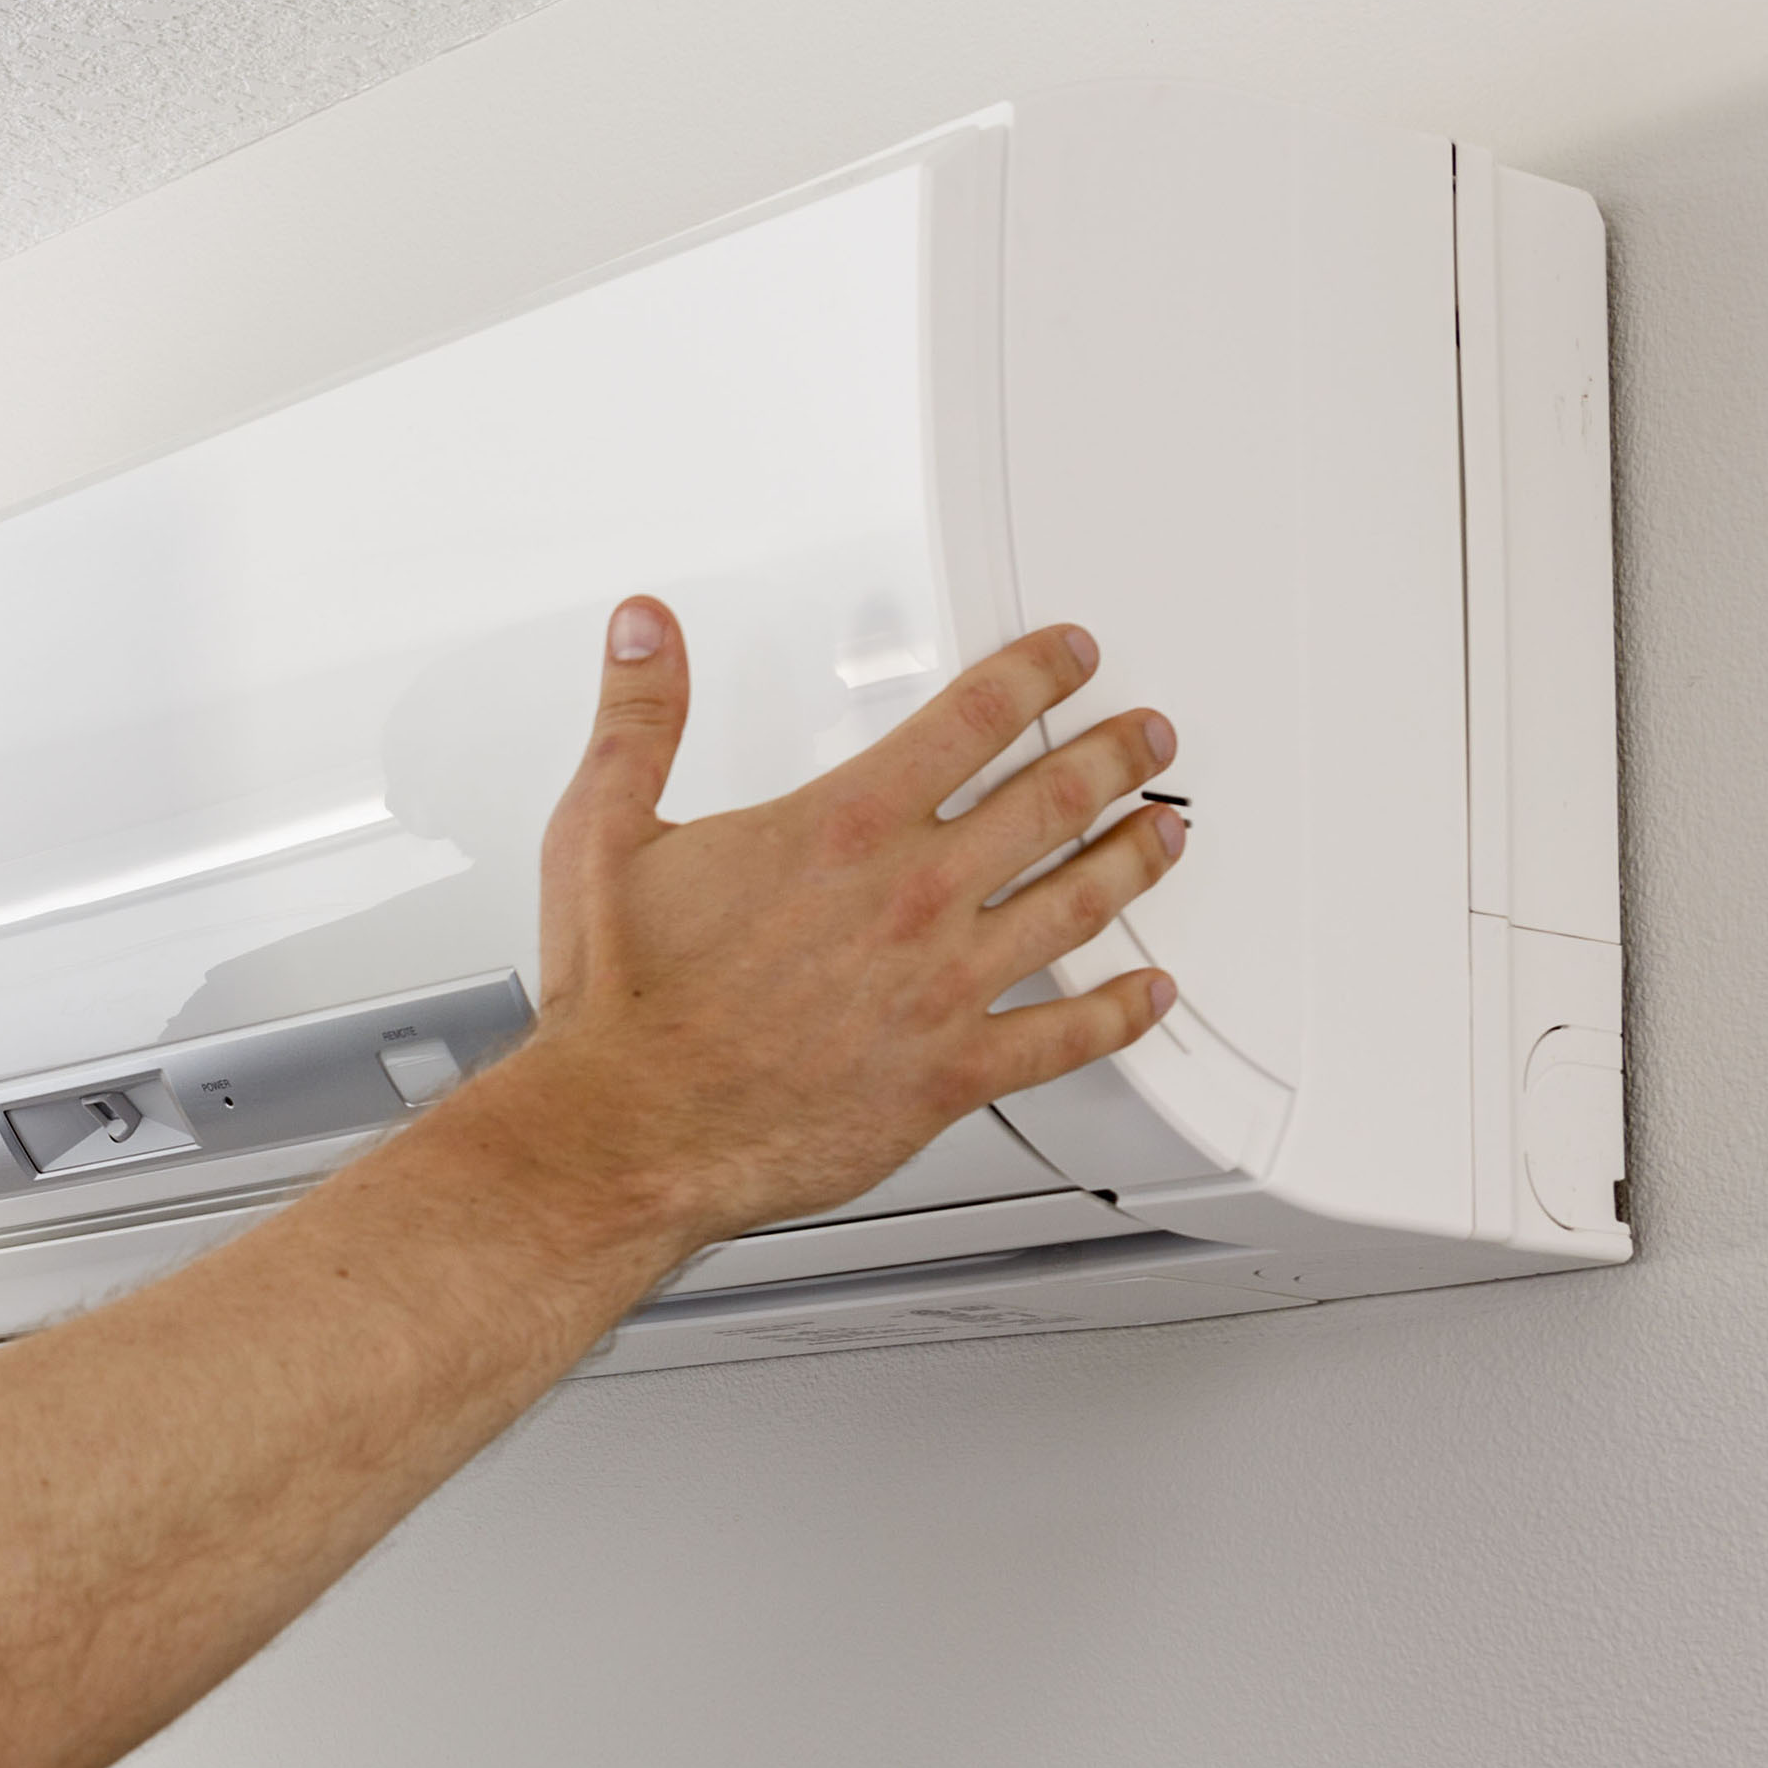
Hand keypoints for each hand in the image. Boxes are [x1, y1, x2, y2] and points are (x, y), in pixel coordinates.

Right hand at [508, 604, 1183, 1257]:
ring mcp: (941, 987)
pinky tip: (1148, 995)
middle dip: (1113, 756)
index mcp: (842, 827)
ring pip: (1077, 905)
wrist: (629, 1133)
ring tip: (1167, 834)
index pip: (973, 719)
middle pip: (1051, 801)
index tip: (1069, 657)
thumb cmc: (621, 1006)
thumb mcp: (601, 833)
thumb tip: (647, 633)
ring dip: (1135, 861)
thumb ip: (638, 722)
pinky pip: (1063, 1039)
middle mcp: (910, 898)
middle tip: (1145, 737)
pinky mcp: (948, 1074)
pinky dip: (1119, 1014)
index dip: (1036, 674)